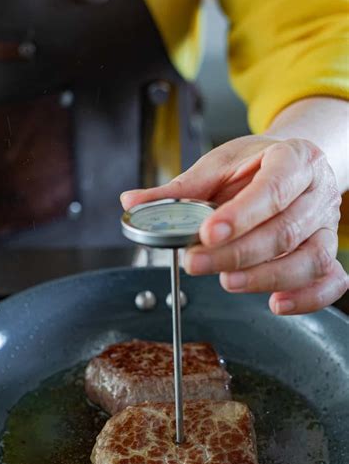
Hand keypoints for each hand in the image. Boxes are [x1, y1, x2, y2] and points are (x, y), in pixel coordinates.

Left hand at [121, 136, 347, 314]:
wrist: (293, 165)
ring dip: (265, 278)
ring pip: (309, 260)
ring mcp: (327, 226)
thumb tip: (134, 202)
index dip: (241, 215)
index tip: (207, 232)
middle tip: (196, 262)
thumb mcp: (219, 165)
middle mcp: (317, 192)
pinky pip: (331, 282)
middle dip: (237, 253)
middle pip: (285, 230)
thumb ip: (180, 189)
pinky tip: (276, 304)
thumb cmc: (256, 165)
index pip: (273, 188)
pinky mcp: (329, 254)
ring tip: (227, 282)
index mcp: (293, 159)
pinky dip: (307, 299)